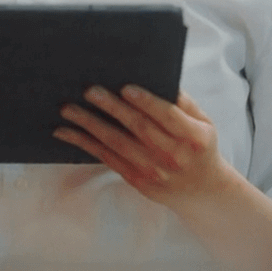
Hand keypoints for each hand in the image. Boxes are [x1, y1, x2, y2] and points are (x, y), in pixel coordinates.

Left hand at [55, 86, 232, 204]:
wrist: (202, 191)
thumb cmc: (199, 147)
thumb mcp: (204, 123)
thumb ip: (183, 103)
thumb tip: (156, 79)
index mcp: (194, 137)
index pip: (168, 116)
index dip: (147, 102)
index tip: (126, 88)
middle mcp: (174, 156)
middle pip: (139, 128)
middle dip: (112, 108)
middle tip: (90, 91)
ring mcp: (154, 171)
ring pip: (117, 144)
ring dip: (90, 125)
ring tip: (69, 109)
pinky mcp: (137, 180)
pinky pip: (107, 158)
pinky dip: (85, 144)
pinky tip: (67, 132)